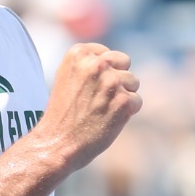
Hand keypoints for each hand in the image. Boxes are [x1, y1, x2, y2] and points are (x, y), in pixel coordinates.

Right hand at [36, 43, 140, 172]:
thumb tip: (118, 61)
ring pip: (133, 82)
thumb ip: (89, 63)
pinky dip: (127, 112)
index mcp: (79, 52)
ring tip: (101, 109)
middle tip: (97, 99)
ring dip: (122, 95)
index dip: (103, 72)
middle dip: (117, 79)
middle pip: (124, 63)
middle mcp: (96, 63)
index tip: (86, 88)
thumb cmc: (64, 112)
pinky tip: (108, 119)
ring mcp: (111, 81)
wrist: (58, 142)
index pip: (109, 53)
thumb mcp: (68, 76)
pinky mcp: (123, 100)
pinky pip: (137, 101)